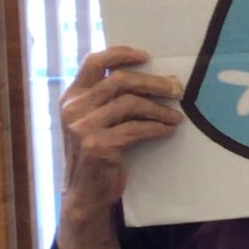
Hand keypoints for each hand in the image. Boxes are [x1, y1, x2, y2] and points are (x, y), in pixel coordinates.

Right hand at [59, 46, 182, 214]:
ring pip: (131, 103)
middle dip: (154, 83)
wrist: (85, 194)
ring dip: (159, 109)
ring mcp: (82, 127)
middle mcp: (73, 108)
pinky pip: (135, 129)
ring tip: (176, 116)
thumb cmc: (98, 153)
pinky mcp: (96, 146)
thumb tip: (153, 80)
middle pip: (120, 80)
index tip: (146, 56)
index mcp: (72, 96)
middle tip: (177, 89)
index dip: (121, 54)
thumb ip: (108, 100)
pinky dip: (156, 127)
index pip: (94, 62)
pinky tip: (168, 130)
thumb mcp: (94, 121)